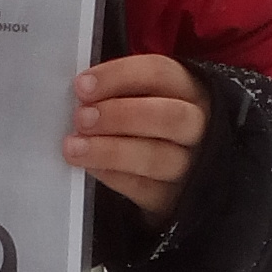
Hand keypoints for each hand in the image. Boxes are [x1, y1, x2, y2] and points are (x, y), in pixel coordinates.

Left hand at [63, 54, 207, 218]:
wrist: (178, 174)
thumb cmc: (153, 124)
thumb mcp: (147, 98)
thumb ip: (120, 90)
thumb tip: (81, 91)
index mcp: (189, 89)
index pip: (159, 73)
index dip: (118, 76)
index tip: (82, 86)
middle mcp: (197, 126)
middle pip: (167, 116)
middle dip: (119, 115)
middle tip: (82, 118)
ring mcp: (190, 165)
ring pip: (156, 157)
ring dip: (109, 150)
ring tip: (74, 147)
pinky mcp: (173, 198)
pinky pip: (142, 188)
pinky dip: (112, 176)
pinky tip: (89, 167)